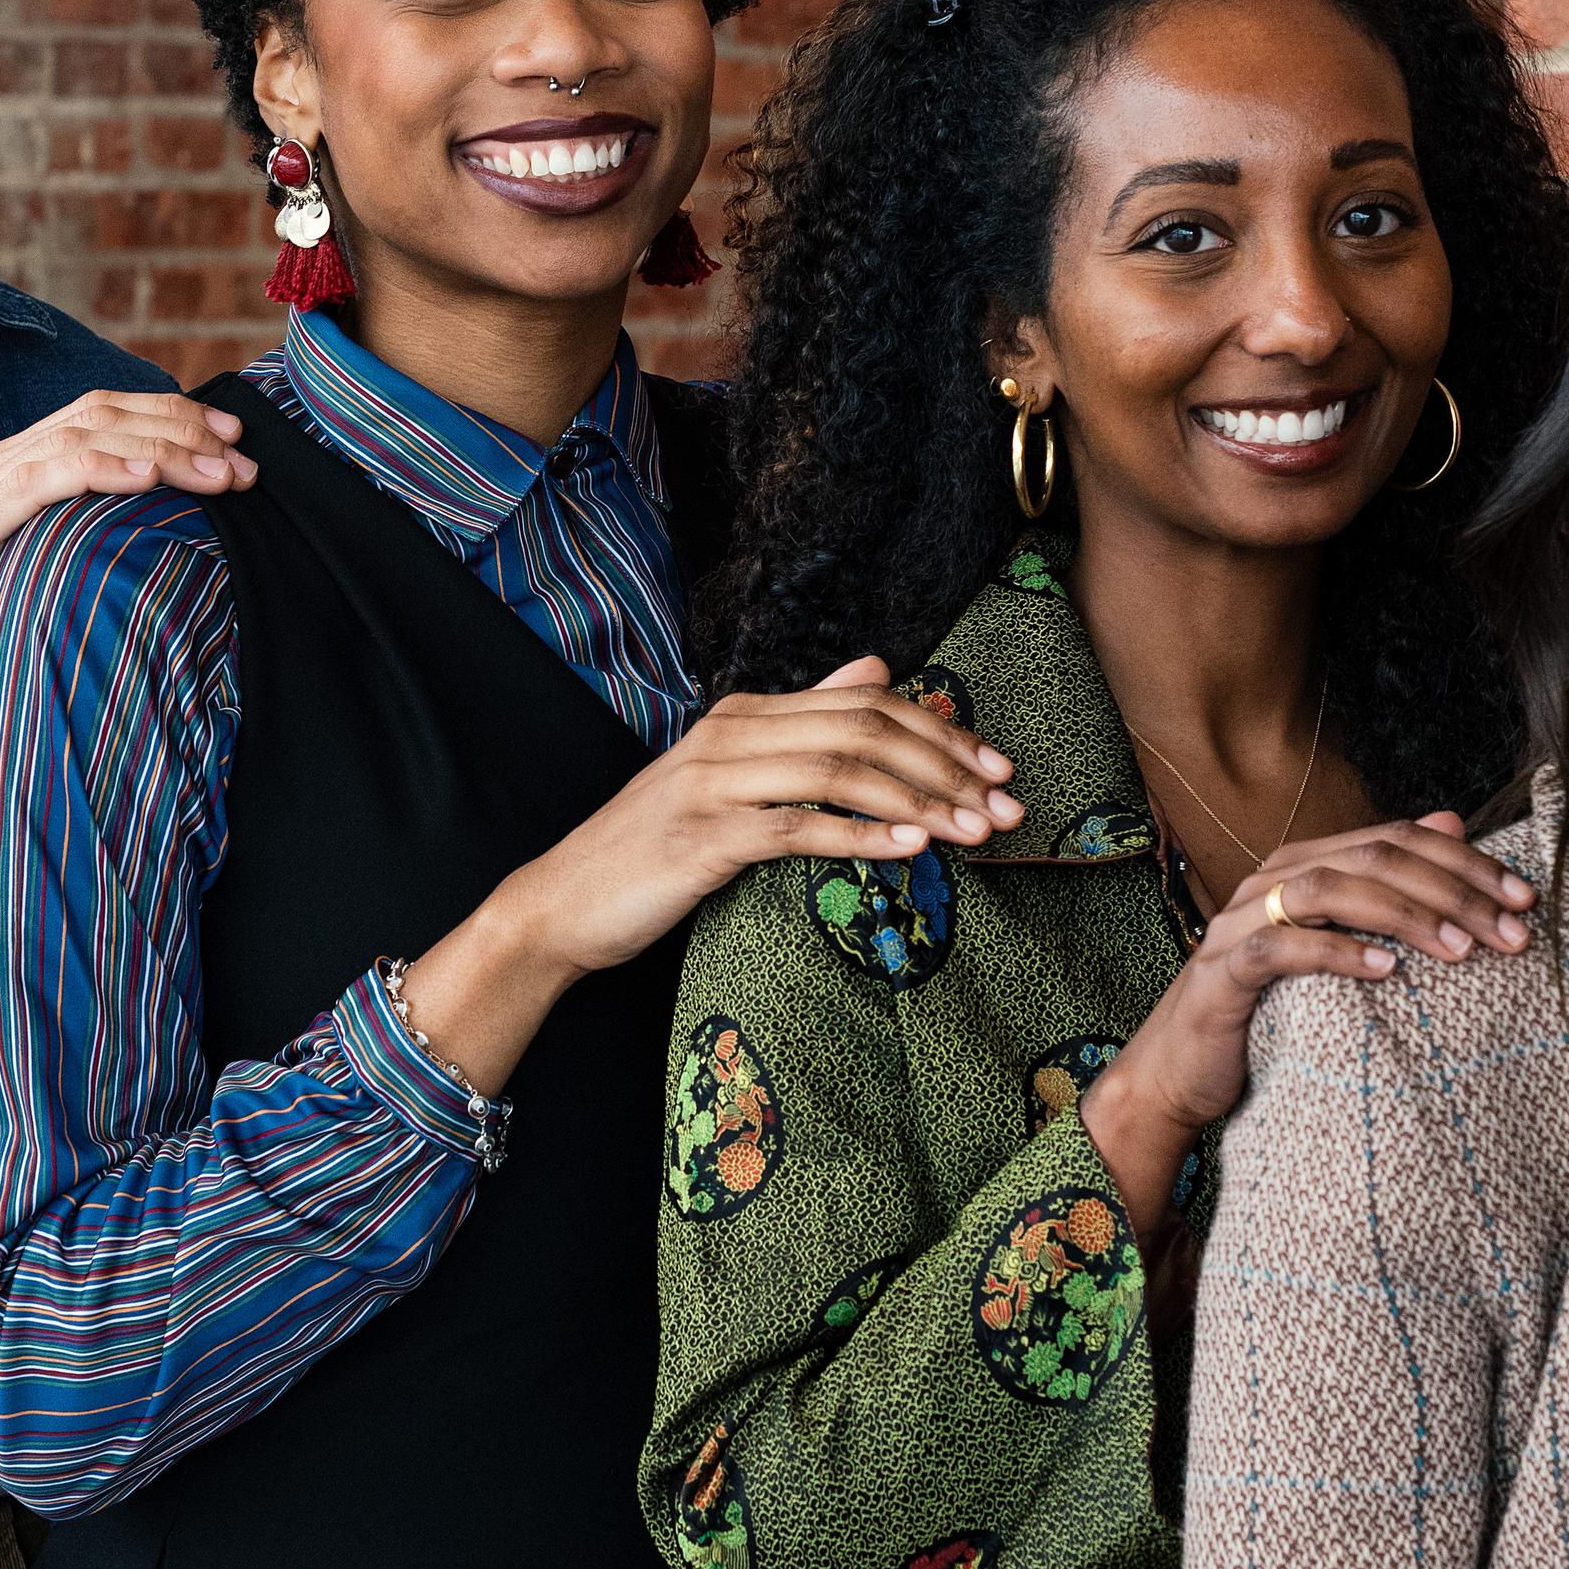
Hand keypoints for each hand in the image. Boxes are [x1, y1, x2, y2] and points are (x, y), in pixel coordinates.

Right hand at [0, 393, 254, 772]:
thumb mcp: (53, 584)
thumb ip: (96, 545)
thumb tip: (179, 538)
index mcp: (13, 473)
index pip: (102, 417)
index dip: (171, 419)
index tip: (233, 445)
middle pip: (98, 415)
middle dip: (179, 429)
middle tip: (241, 459)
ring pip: (78, 438)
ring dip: (158, 448)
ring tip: (216, 472)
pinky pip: (39, 480)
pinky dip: (99, 470)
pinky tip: (147, 478)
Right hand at [392, 657, 1020, 1097]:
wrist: (562, 902)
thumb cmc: (653, 849)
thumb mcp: (730, 773)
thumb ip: (802, 722)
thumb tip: (875, 666)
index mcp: (743, 715)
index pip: (863, 702)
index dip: (939, 730)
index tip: (996, 767)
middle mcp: (730, 734)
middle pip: (863, 729)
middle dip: (947, 764)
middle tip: (1006, 803)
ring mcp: (713, 783)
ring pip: (840, 771)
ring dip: (920, 801)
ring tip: (975, 830)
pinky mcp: (703, 837)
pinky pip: (798, 827)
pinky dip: (863, 835)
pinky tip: (911, 849)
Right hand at [1083, 813, 1534, 1226]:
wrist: (1181, 1072)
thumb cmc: (1269, 1011)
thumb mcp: (1339, 947)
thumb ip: (1388, 888)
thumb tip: (1453, 822)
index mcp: (1305, 864)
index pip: (1395, 839)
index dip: (1465, 863)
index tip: (1525, 900)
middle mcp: (1273, 879)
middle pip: (1372, 858)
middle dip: (1452, 890)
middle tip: (1512, 933)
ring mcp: (1243, 921)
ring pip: (1330, 889)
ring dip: (1405, 914)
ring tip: (1463, 950)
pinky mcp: (1224, 970)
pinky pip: (1281, 948)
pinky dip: (1336, 952)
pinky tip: (1386, 970)